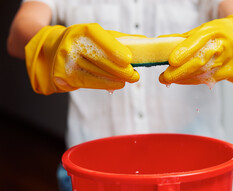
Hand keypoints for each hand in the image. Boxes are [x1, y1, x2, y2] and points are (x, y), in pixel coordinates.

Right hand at [25, 23, 140, 94]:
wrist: (54, 50)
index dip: (115, 50)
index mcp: (84, 31)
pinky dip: (105, 84)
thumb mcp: (101, 37)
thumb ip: (122, 41)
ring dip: (115, 79)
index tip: (129, 60)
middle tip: (134, 76)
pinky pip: (88, 82)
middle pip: (100, 59)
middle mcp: (72, 44)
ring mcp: (66, 61)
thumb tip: (146, 43)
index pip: (100, 39)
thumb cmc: (85, 43)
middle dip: (121, 70)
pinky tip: (117, 84)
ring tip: (128, 80)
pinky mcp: (64, 76)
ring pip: (96, 73)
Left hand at [158, 15, 232, 87]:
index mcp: (216, 31)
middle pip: (199, 62)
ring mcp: (229, 62)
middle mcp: (223, 47)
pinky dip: (193, 81)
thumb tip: (161, 43)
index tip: (171, 60)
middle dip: (179, 72)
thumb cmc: (222, 32)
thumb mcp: (205, 29)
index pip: (198, 42)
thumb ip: (185, 39)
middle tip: (164, 77)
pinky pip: (209, 80)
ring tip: (169, 79)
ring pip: (203, 74)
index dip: (184, 52)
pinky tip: (183, 81)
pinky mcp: (232, 73)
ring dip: (184, 78)